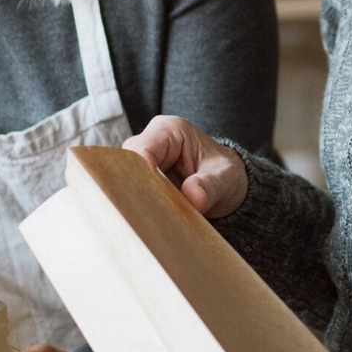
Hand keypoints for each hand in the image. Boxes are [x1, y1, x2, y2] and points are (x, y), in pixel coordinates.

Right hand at [122, 115, 247, 218]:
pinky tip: (151, 221)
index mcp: (169, 130)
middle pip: (127, 166)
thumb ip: (210, 185)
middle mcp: (150, 142)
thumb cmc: (225, 174)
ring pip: (125, 181)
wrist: (226, 187)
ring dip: (138, 200)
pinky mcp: (141, 180)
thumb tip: (193, 197)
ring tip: (154, 220)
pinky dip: (141, 206)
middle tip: (151, 215)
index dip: (142, 177)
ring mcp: (143, 162)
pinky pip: (131, 192)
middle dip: (137, 190)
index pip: (142, 150)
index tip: (152, 201)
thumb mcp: (226, 178)